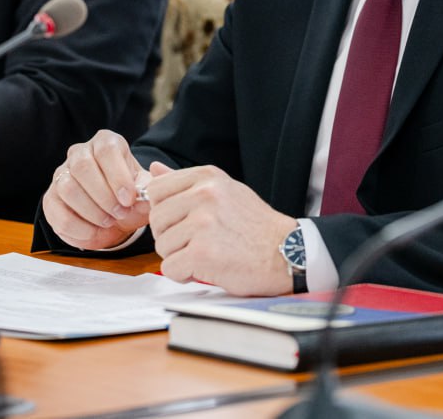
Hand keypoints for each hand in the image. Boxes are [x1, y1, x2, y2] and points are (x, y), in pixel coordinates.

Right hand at [42, 129, 150, 249]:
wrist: (114, 216)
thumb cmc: (129, 198)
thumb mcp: (144, 192)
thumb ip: (149, 188)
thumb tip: (146, 187)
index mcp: (106, 143)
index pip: (107, 150)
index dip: (118, 175)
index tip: (129, 199)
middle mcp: (80, 153)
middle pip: (82, 166)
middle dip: (104, 196)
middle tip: (120, 213)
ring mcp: (61, 175)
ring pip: (68, 188)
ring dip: (92, 211)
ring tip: (108, 222)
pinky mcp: (50, 198)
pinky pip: (57, 212)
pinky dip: (78, 228)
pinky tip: (94, 232)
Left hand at [146, 162, 295, 294]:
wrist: (288, 252)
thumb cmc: (255, 225)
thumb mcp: (225, 191)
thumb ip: (187, 182)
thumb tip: (154, 169)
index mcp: (206, 177)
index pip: (155, 190)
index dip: (164, 211)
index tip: (182, 221)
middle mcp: (204, 195)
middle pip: (155, 219)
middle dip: (170, 236)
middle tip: (195, 243)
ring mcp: (203, 224)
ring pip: (161, 246)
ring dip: (179, 257)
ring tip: (205, 254)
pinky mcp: (203, 253)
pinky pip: (170, 268)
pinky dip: (183, 274)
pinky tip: (204, 269)